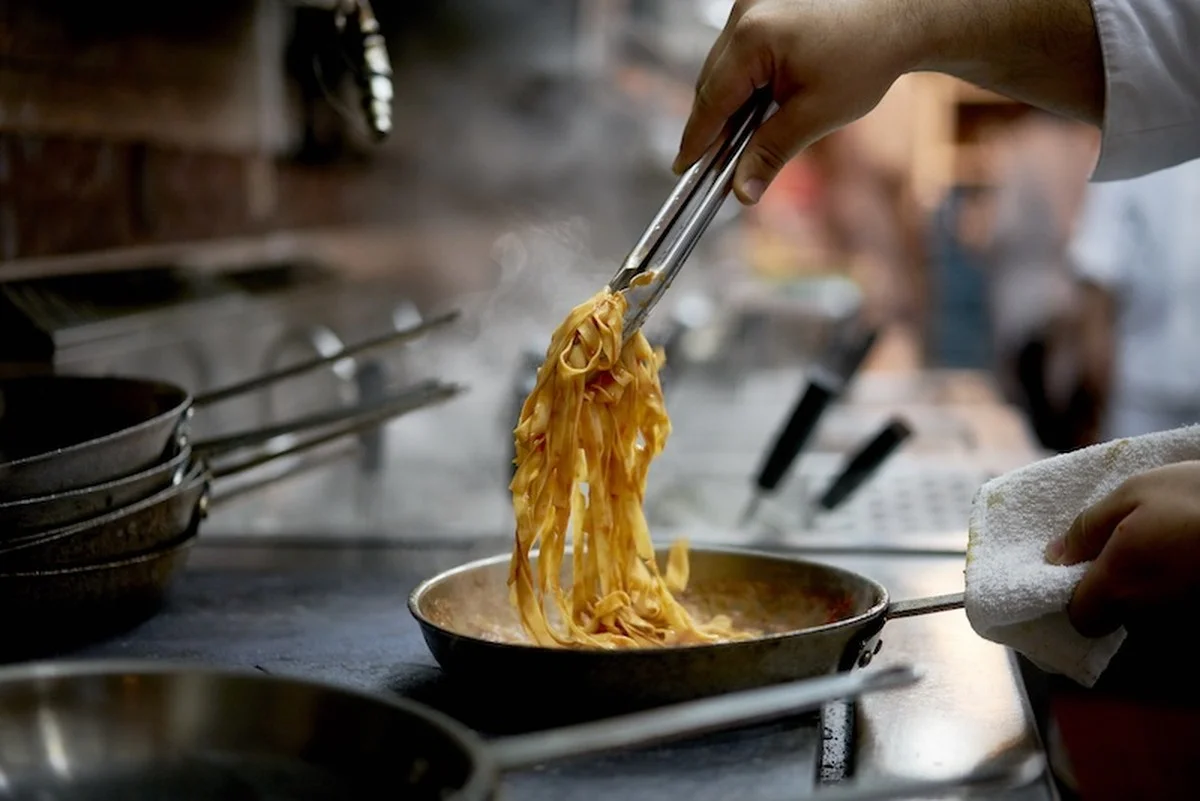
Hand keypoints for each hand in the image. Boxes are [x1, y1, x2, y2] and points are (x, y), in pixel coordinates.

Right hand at [673, 0, 1103, 205]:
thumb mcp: (816, 115)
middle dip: (712, 125)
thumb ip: (770, 153)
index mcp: (752, 40)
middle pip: (711, 83)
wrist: (903, 13)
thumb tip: (741, 194)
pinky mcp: (763, 2)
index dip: (695, 141)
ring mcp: (752, 3)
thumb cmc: (866, 59)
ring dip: (727, 101)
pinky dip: (742, 78)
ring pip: (723, 66)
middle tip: (712, 165)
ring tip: (739, 137)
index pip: (709, 101)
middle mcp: (744, 14)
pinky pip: (739, 49)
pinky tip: (756, 102)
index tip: (682, 170)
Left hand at [1044, 462, 1199, 636]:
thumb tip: (1054, 556)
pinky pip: (1173, 611)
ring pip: (1145, 614)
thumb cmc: (1197, 497)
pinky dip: (1170, 590)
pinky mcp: (1199, 617)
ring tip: (1159, 547)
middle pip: (1112, 618)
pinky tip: (1181, 558)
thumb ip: (1087, 528)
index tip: (1081, 565)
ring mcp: (1181, 617)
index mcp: (1120, 584)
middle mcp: (1151, 611)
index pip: (1080, 617)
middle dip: (1109, 590)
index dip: (1073, 594)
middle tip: (1121, 549)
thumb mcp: (1132, 494)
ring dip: (1142, 588)